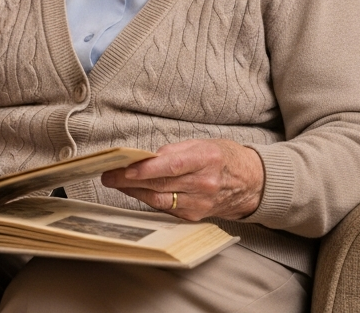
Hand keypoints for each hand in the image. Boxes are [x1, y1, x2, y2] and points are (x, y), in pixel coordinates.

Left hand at [100, 139, 264, 221]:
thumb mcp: (202, 144)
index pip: (172, 166)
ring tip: (116, 182)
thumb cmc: (224, 158)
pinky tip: (135, 191)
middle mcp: (204, 184)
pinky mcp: (195, 215)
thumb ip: (174, 151)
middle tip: (109, 175)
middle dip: (130, 181)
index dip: (146, 169)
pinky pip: (166, 208)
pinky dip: (148, 199)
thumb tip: (147, 158)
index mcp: (207, 159)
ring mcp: (200, 203)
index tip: (125, 169)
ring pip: (160, 200)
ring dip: (134, 192)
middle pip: (161, 185)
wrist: (251, 184)